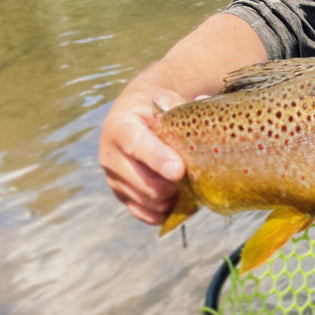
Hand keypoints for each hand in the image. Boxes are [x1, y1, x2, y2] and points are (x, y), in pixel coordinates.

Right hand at [99, 84, 188, 225]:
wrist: (134, 114)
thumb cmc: (156, 106)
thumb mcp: (166, 101)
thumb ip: (183, 109)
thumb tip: (204, 102)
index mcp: (120, 126)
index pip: (137, 146)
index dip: (158, 160)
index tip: (179, 171)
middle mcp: (110, 154)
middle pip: (145, 183)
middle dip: (173, 185)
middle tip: (195, 176)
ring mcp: (113, 178)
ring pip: (147, 200)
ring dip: (171, 198)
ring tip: (187, 185)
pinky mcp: (120, 193)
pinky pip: (143, 213)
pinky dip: (163, 211)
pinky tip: (177, 200)